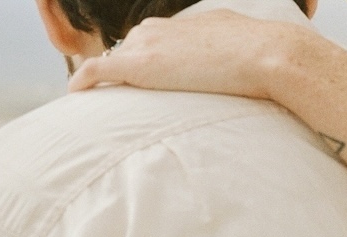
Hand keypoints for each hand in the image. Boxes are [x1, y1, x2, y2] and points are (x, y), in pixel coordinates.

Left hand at [69, 10, 315, 97]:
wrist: (270, 55)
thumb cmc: (269, 55)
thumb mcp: (249, 46)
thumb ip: (233, 53)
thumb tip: (247, 72)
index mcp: (189, 24)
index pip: (160, 40)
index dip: (157, 60)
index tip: (157, 79)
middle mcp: (163, 28)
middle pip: (134, 47)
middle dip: (132, 67)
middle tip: (131, 95)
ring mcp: (149, 44)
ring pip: (116, 59)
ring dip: (111, 78)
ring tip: (108, 101)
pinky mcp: (140, 64)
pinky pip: (99, 70)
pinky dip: (86, 81)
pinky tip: (76, 94)